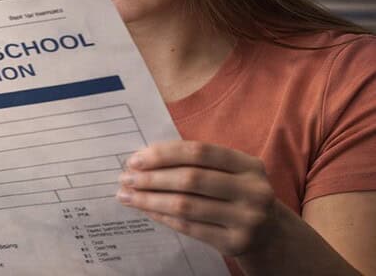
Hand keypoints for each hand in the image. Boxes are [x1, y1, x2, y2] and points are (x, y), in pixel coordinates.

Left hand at [115, 140, 278, 256]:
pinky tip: (145, 209)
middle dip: (151, 178)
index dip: (164, 154)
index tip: (136, 158)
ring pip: (186, 205)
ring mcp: (246, 219)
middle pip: (190, 179)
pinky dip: (162, 216)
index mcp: (249, 165)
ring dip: (149, 199)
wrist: (269, 234)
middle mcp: (253, 191)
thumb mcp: (229, 172)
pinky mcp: (234, 243)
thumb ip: (196, 162)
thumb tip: (143, 159)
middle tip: (125, 177)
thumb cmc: (235, 194)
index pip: (199, 152)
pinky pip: (188, 227)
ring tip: (127, 195)